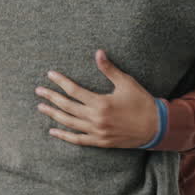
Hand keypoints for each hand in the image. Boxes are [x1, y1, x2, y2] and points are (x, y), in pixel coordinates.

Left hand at [36, 50, 159, 148]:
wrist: (156, 127)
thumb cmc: (141, 102)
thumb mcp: (126, 83)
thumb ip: (109, 69)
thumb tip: (98, 52)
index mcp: (101, 103)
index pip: (74, 91)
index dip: (60, 82)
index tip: (50, 75)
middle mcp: (96, 119)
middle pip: (67, 107)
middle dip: (51, 98)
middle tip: (38, 91)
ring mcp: (97, 132)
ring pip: (69, 123)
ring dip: (53, 115)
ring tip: (41, 107)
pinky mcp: (100, 142)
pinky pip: (78, 140)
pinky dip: (64, 136)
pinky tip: (53, 131)